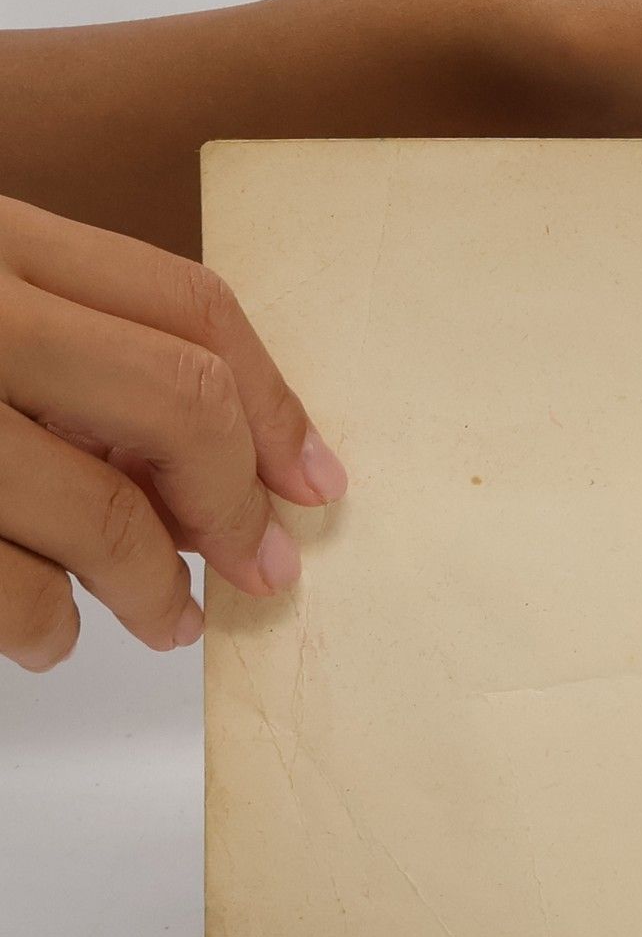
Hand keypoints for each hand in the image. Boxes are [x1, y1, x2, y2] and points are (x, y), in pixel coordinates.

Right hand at [0, 197, 345, 670]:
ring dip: (155, 589)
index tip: (316, 482)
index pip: (186, 305)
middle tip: (261, 568)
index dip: (274, 403)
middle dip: (236, 503)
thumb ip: (87, 369)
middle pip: (178, 400)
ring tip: (163, 617)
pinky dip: (49, 627)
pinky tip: (50, 631)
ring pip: (105, 511)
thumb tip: (227, 488)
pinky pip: (17, 587)